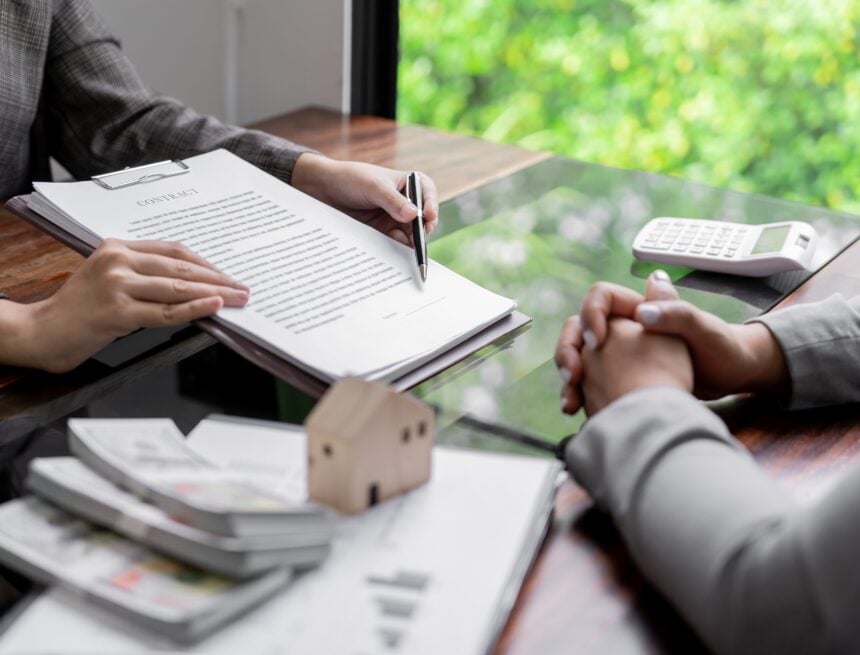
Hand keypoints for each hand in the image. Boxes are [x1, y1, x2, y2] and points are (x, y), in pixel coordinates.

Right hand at [0, 239, 248, 372]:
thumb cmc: (79, 310)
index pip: (173, 251)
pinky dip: (193, 309)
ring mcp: (116, 285)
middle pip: (180, 267)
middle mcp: (118, 261)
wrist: (41, 331)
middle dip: (217, 279)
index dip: (205, 264)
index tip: (227, 275)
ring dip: (213, 294)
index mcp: (117, 247)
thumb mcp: (111, 282)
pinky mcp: (116, 311)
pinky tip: (213, 306)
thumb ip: (145, 278)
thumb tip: (194, 288)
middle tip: (242, 288)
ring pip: (177, 287)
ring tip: (237, 299)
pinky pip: (165, 312)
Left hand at [291, 153, 438, 244]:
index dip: (431, 204)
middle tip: (417, 239)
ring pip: (410, 233)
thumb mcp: (373, 186)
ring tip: (406, 250)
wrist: (323, 190)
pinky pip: (395, 243)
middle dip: (421, 229)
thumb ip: (393, 201)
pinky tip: (396, 254)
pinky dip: (397, 249)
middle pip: (422, 218)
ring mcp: (394, 219)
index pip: (427, 193)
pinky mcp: (382, 233)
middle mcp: (404, 202)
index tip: (428, 216)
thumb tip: (414, 216)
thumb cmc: (350, 178)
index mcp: (407, 184)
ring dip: (411, 242)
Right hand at [556, 271, 789, 413]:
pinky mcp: (621, 379)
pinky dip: (580, 396)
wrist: (732, 379)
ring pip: (580, 359)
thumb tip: (641, 313)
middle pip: (579, 330)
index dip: (591, 315)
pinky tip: (579, 411)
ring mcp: (619, 355)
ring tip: (571, 400)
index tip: (597, 341)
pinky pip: (589, 383)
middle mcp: (624, 328)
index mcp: (639, 308)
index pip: (600, 299)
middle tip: (573, 375)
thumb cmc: (723, 347)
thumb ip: (675, 315)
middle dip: (568, 351)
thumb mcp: (703, 329)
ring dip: (569, 377)